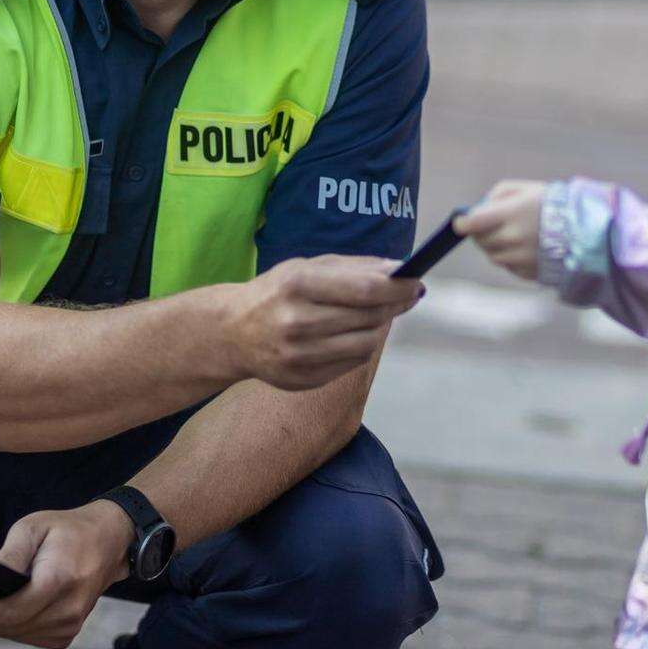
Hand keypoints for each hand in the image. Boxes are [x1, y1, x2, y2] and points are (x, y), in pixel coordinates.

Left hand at [0, 502, 132, 648]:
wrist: (109, 541)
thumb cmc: (67, 531)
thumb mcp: (32, 527)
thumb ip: (7, 556)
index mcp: (59, 579)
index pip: (7, 611)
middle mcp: (68, 609)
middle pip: (6, 625)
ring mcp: (71, 625)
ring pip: (11, 634)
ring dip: (0, 616)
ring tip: (9, 590)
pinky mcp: (67, 635)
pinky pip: (25, 637)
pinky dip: (16, 623)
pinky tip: (24, 602)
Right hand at [225, 254, 421, 390]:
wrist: (231, 333)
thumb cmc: (277, 292)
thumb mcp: (306, 268)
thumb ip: (354, 268)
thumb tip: (399, 270)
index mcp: (297, 285)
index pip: (365, 290)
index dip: (397, 288)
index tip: (416, 282)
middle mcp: (296, 322)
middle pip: (369, 318)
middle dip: (394, 305)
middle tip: (405, 296)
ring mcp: (298, 356)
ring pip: (366, 345)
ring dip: (378, 328)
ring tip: (374, 315)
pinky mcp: (302, 380)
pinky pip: (351, 364)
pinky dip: (359, 347)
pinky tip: (349, 335)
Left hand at [456, 180, 548, 281]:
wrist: (589, 230)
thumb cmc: (556, 204)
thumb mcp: (527, 189)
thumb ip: (498, 195)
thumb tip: (478, 210)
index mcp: (511, 214)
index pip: (473, 223)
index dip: (463, 222)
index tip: (461, 222)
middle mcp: (513, 239)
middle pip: (481, 241)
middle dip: (481, 232)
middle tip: (492, 224)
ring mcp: (521, 259)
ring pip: (493, 256)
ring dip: (496, 246)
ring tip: (512, 235)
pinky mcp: (529, 273)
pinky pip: (509, 267)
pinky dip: (511, 258)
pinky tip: (527, 247)